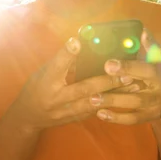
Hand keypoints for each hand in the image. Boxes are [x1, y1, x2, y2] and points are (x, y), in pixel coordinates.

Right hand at [11, 37, 133, 131]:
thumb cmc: (37, 87)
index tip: (77, 40)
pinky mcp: (73, 119)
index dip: (67, 53)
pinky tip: (125, 98)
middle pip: (83, 88)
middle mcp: (55, 97)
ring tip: (132, 85)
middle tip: (124, 72)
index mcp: (46, 80)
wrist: (28, 116)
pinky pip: (94, 112)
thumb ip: (63, 62)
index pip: (57, 64)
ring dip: (114, 94)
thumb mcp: (44, 71)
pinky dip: (109, 104)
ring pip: (93, 103)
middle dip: (105, 81)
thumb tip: (82, 44)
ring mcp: (64, 111)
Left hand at [92, 30, 160, 124]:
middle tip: (96, 84)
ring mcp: (154, 107)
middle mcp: (160, 91)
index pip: (145, 69)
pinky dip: (115, 117)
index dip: (128, 67)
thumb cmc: (156, 75)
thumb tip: (141, 29)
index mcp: (160, 73)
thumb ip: (148, 47)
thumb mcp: (156, 61)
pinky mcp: (148, 118)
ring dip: (112, 102)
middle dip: (117, 85)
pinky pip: (131, 120)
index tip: (108, 64)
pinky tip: (99, 113)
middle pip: (139, 88)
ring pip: (133, 105)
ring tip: (92, 99)